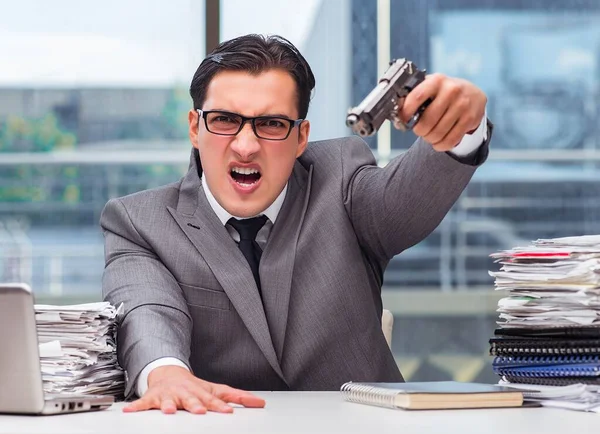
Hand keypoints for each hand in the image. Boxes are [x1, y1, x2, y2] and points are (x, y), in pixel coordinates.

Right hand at [122, 366, 265, 413]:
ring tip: (168, 412)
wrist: (169, 374)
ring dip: (168, 406)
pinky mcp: (153, 398)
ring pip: (168, 401)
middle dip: (195, 405)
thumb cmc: (195, 386)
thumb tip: (260, 403)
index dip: (220, 406)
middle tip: (200, 411)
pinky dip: (137, 407)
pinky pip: (143, 403)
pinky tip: (130, 411)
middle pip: (191, 400)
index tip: (228, 413)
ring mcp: (169, 395)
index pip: (213, 400)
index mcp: (201, 392)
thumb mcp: (216, 390)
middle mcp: (185, 393)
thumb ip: (238, 397)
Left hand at [400, 73, 486, 151]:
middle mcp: (451, 90)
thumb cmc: (443, 92)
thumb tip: (395, 112)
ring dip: (429, 139)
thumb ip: (411, 96)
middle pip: (427, 121)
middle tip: (419, 130)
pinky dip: (441, 145)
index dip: (406, 112)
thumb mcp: (429, 87)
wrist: (472, 93)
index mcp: (436, 81)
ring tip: (429, 135)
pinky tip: (438, 142)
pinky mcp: (470, 119)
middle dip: (419, 131)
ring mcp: (462, 105)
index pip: (416, 97)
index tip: (403, 119)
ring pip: (438, 133)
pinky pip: (450, 140)